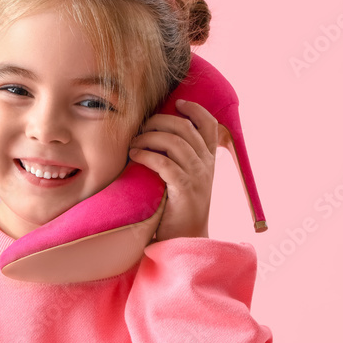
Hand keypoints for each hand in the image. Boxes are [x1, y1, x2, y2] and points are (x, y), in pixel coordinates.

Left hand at [128, 99, 216, 241]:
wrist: (185, 239)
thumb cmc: (178, 207)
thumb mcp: (185, 178)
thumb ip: (179, 157)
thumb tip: (157, 134)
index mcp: (208, 160)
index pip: (209, 125)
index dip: (195, 110)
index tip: (178, 103)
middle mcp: (206, 165)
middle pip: (185, 128)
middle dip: (159, 121)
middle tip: (141, 127)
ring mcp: (197, 177)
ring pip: (173, 142)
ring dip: (148, 138)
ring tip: (133, 144)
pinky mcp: (184, 189)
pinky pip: (164, 163)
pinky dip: (146, 154)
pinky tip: (135, 155)